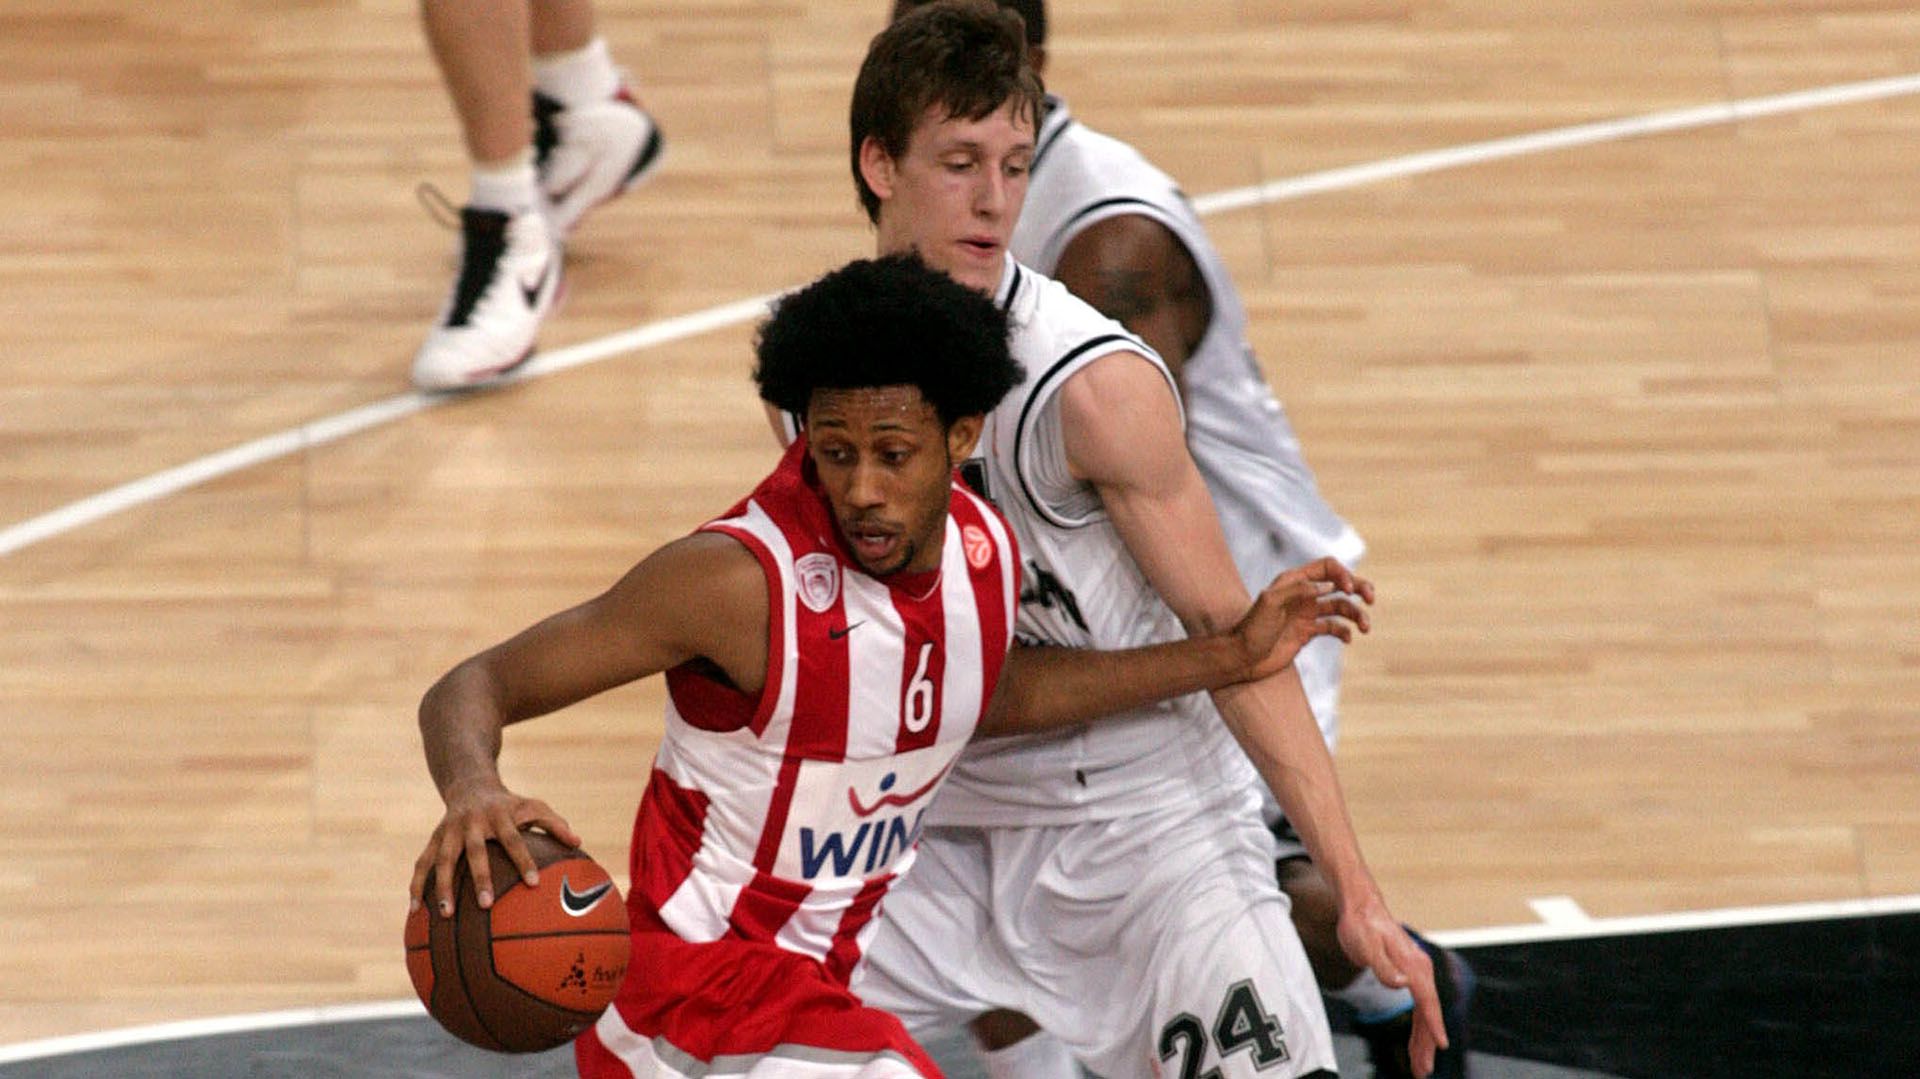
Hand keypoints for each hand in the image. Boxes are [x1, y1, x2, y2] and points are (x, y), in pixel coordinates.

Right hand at [408, 777, 581, 917]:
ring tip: (446, 915)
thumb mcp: (534, 806)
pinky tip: (415, 912)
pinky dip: (416, 886)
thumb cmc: (510, 804)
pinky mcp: (433, 839)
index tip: (533, 884)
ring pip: (442, 860)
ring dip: (441, 887)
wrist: (471, 785)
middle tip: (487, 905)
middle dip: (479, 878)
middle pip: (475, 851)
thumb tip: (578, 843)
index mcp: (500, 816)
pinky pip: (421, 864)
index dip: (524, 860)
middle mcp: (472, 823)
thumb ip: (555, 824)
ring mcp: (449, 831)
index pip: (514, 840)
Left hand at [1230, 557, 1373, 682]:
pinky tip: (1347, 639)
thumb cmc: (1252, 629)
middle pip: (1339, 584)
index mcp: (1294, 581)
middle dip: (1359, 588)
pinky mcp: (1308, 632)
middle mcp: (1303, 594)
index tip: (1349, 590)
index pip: (1327, 567)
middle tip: (1371, 599)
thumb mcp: (1271, 603)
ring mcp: (1306, 613)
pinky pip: (1334, 628)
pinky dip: (1344, 631)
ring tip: (1365, 627)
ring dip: (1356, 614)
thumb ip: (1299, 590)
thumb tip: (1328, 586)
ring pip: (1340, 607)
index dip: (1343, 574)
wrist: (1242, 657)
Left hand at [1337, 900, 1448, 1077]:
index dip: (1433, 1024)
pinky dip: (1418, 1027)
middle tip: (1423, 1070)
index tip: (1441, 1045)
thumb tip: (1403, 983)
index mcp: (1414, 965)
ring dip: (1423, 1040)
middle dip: (1427, 1043)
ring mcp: (1415, 973)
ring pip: (1424, 1013)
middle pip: (1428, 1012)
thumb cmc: (1362, 925)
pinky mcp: (1408, 975)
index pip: (1427, 1000)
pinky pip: (1417, 1007)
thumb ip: (1383, 966)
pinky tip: (1416, 1043)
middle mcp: (1420, 970)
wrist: (1361, 906)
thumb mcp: (1367, 945)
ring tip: (1419, 1066)